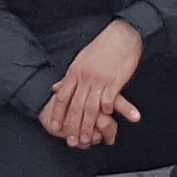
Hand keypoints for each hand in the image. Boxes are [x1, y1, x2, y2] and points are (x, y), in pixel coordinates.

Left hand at [43, 18, 146, 150]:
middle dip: (72, 126)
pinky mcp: (114, 82)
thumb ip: (70, 77)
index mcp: (75, 72)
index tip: (55, 126)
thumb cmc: (102, 48)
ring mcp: (99, 80)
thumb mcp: (80, 60)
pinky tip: (106, 121)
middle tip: (70, 140)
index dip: (58, 113)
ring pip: (91, 108)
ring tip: (86, 139)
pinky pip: (108, 101)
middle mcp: (85, 78)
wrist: (121, 36)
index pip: (63, 97)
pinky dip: (106, 112)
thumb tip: (57, 88)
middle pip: (76, 106)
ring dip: (88, 126)